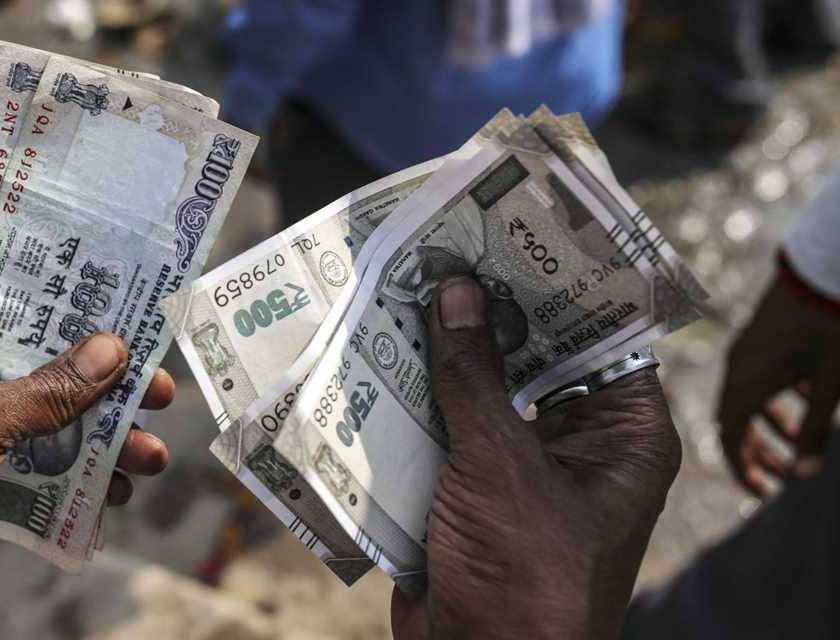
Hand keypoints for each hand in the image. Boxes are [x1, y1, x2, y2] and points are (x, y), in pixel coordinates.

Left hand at [0, 294, 173, 639]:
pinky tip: (115, 493)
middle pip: (37, 368)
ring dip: (100, 442)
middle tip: (157, 392)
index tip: (122, 302)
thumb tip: (113, 351)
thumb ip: (49, 389)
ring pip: (46, 426)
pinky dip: (77, 483)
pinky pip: (38, 475)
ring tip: (150, 457)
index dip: (62, 303)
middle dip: (101, 388)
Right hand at [390, 278, 680, 638]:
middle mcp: (578, 444)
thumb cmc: (525, 573)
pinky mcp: (469, 493)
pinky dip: (411, 404)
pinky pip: (443, 432)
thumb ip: (475, 376)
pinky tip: (371, 359)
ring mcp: (520, 470)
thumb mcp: (502, 463)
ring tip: (395, 292)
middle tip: (437, 252)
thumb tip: (457, 292)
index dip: (556, 282)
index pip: (599, 333)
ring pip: (481, 393)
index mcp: (623, 434)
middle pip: (531, 358)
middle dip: (482, 314)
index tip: (510, 228)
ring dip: (438, 357)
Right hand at [719, 274, 839, 496]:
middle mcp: (738, 369)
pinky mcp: (759, 337)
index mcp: (746, 385)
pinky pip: (756, 377)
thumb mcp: (831, 385)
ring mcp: (747, 350)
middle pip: (736, 422)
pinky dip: (776, 398)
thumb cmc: (830, 328)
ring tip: (801, 439)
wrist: (823, 269)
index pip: (731, 440)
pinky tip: (809, 397)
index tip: (763, 493)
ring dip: (770, 424)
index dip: (744, 470)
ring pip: (748, 399)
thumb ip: (817, 431)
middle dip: (759, 451)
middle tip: (784, 475)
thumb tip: (805, 474)